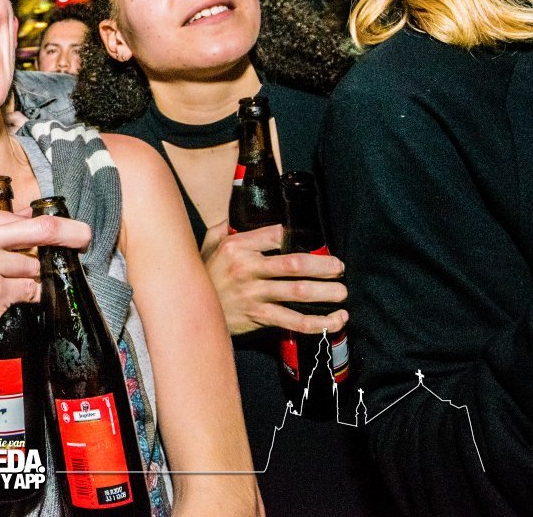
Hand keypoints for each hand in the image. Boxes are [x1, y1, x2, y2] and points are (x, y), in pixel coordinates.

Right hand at [0, 205, 89, 354]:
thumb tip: (31, 217)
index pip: (23, 218)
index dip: (50, 226)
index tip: (69, 230)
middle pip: (41, 232)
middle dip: (70, 234)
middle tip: (86, 236)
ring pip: (33, 269)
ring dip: (30, 279)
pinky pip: (27, 292)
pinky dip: (23, 297)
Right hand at [204, 224, 348, 335]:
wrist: (190, 311)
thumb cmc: (205, 274)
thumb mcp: (209, 244)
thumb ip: (225, 226)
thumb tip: (241, 209)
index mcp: (237, 247)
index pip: (276, 235)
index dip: (298, 235)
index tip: (315, 240)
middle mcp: (247, 269)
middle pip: (294, 264)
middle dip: (323, 266)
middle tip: (339, 267)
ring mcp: (253, 294)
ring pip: (297, 293)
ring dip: (326, 293)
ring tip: (342, 293)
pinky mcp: (258, 317)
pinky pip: (293, 321)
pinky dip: (318, 322)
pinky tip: (335, 320)